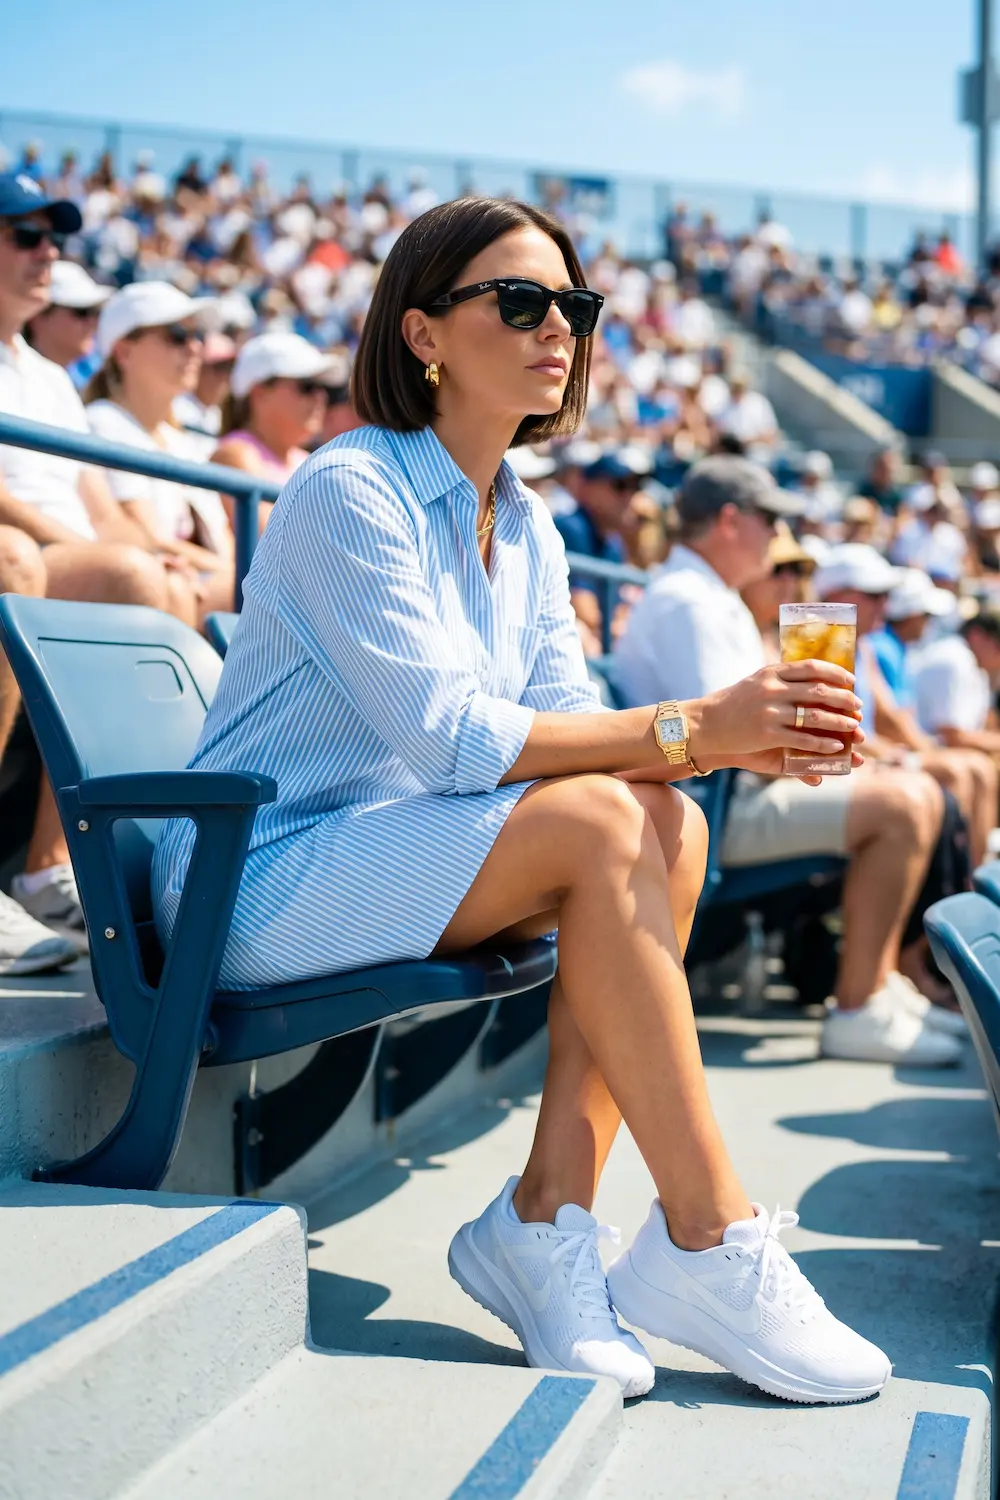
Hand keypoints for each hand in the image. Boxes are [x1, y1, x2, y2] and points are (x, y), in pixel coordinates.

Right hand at [687, 659, 863, 775]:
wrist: (704, 723)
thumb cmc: (732, 703)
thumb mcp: (756, 682)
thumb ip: (781, 678)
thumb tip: (810, 677)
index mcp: (772, 672)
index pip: (812, 667)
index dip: (836, 673)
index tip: (851, 680)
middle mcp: (772, 689)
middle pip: (819, 690)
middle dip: (844, 698)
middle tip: (858, 705)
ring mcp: (770, 711)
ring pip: (815, 715)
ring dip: (839, 721)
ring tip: (854, 727)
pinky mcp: (766, 734)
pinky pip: (802, 739)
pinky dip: (822, 743)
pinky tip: (835, 747)